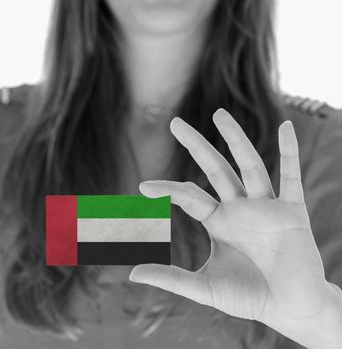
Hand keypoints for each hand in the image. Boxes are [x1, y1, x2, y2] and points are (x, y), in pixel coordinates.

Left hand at [129, 108, 341, 347]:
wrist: (290, 309)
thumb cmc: (249, 297)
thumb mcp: (205, 287)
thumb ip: (171, 279)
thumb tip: (132, 274)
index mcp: (219, 222)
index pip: (189, 196)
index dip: (168, 189)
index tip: (143, 187)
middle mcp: (240, 208)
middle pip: (215, 169)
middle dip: (196, 145)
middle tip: (175, 122)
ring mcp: (266, 207)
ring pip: (250, 165)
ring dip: (235, 140)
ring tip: (219, 114)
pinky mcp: (292, 212)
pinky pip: (292, 176)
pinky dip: (290, 152)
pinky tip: (286, 127)